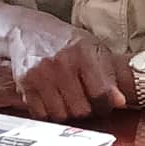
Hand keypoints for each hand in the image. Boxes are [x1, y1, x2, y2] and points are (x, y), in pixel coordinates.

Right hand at [8, 10, 124, 121]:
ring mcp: (41, 73)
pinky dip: (48, 113)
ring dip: (67, 113)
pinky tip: (52, 100)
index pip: (101, 93)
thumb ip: (109, 74)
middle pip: (81, 109)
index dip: (106, 105)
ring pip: (61, 115)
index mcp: (84, 52)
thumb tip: (119, 102)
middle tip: (85, 102)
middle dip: (86, 110)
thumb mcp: (93, 47)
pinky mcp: (25, 83)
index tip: (104, 105)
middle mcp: (62, 62)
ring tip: (68, 100)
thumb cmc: (66, 41)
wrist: (29, 30)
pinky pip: (41, 114)